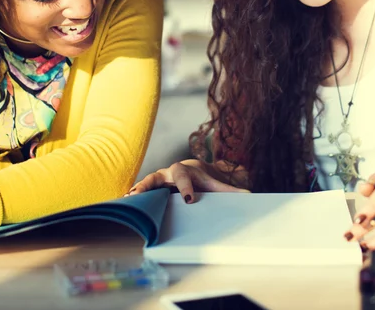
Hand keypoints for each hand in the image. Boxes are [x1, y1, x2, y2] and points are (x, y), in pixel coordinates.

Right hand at [128, 159, 249, 203]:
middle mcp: (168, 173)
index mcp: (184, 170)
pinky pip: (141, 192)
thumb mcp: (215, 183)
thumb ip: (229, 189)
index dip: (186, 187)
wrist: (193, 170)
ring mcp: (157, 180)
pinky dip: (134, 196)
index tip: (189, 199)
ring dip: (136, 191)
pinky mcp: (151, 189)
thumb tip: (249, 194)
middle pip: (156, 176)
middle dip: (148, 184)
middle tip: (141, 194)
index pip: (184, 177)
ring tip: (127, 200)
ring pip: (145, 183)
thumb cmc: (203, 178)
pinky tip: (125, 204)